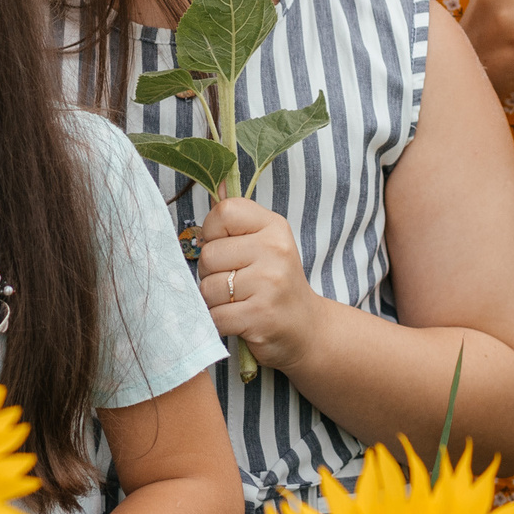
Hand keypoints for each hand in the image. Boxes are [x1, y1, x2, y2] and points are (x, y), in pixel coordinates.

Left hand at [195, 197, 320, 371]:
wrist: (306, 329)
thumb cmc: (274, 283)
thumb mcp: (263, 243)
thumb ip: (235, 221)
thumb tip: (215, 184)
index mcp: (274, 226)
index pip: (223, 212)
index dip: (213, 234)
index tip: (228, 250)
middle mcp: (275, 249)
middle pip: (209, 255)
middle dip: (212, 275)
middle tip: (236, 284)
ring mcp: (270, 283)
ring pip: (208, 288)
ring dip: (215, 301)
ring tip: (238, 302)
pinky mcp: (261, 315)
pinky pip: (216, 316)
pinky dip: (219, 323)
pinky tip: (238, 321)